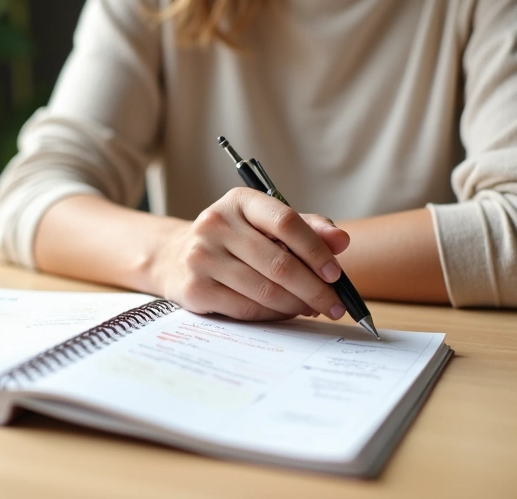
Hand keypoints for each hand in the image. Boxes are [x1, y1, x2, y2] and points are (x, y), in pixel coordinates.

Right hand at [146, 188, 349, 320]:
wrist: (176, 257)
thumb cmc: (234, 240)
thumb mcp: (265, 224)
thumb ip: (307, 229)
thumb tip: (341, 241)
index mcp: (239, 201)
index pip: (286, 222)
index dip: (316, 251)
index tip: (335, 274)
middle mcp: (215, 224)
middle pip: (279, 263)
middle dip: (314, 289)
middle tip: (334, 305)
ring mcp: (201, 257)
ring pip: (265, 291)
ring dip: (296, 305)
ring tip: (311, 308)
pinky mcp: (194, 289)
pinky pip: (246, 309)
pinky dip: (273, 315)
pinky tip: (284, 313)